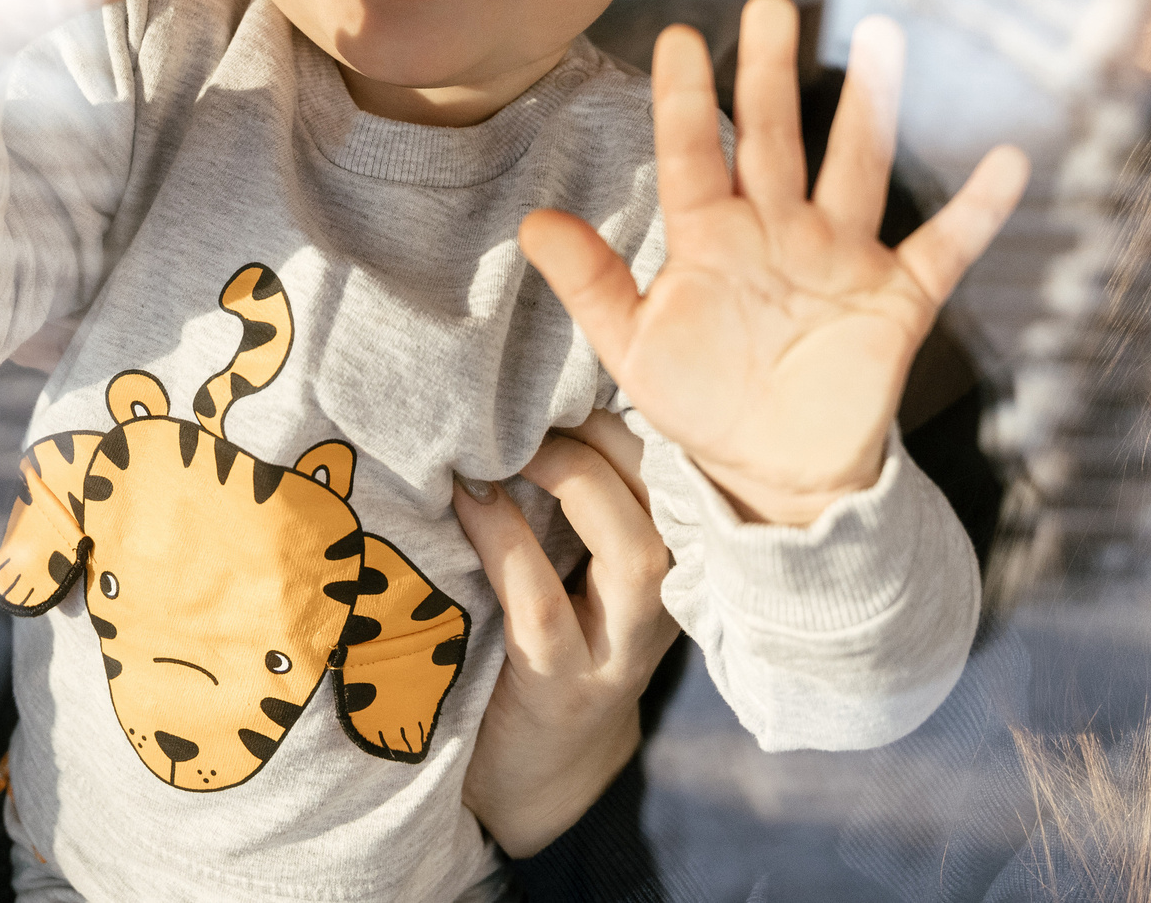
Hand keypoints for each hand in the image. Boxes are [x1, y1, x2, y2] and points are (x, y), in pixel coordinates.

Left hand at [455, 411, 679, 857]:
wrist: (533, 774)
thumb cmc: (543, 641)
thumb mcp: (576, 563)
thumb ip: (573, 496)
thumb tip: (523, 390)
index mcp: (671, 558)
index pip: (679, 467)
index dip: (632, 410)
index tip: (566, 375)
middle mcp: (665, 602)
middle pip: (669, 498)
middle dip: (605, 436)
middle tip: (532, 412)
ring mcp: (621, 651)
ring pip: (635, 550)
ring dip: (574, 482)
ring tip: (512, 451)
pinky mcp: (565, 688)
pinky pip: (544, 604)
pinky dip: (506, 542)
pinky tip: (471, 500)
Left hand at [520, 0, 1029, 526]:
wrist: (775, 473)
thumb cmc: (702, 399)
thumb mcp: (634, 348)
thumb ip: (591, 284)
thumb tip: (531, 224)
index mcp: (712, 238)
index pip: (694, 155)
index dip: (685, 100)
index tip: (677, 39)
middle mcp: (779, 230)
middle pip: (775, 137)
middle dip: (772, 72)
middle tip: (771, 4)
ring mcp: (841, 257)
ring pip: (857, 168)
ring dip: (872, 107)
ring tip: (883, 40)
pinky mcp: (895, 298)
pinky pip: (945, 247)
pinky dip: (978, 209)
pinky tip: (1006, 161)